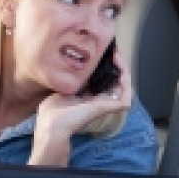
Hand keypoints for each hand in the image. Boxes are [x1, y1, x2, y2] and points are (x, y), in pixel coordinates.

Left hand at [28, 48, 132, 165]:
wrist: (52, 126)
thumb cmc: (52, 113)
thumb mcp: (60, 91)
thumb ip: (69, 82)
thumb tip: (72, 68)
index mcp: (87, 98)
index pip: (103, 81)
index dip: (107, 67)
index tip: (105, 53)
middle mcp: (99, 101)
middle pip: (116, 82)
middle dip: (118, 66)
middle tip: (114, 52)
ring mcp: (105, 105)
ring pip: (124, 87)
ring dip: (124, 70)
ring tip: (118, 57)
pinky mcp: (108, 108)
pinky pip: (126, 95)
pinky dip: (126, 81)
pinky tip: (120, 68)